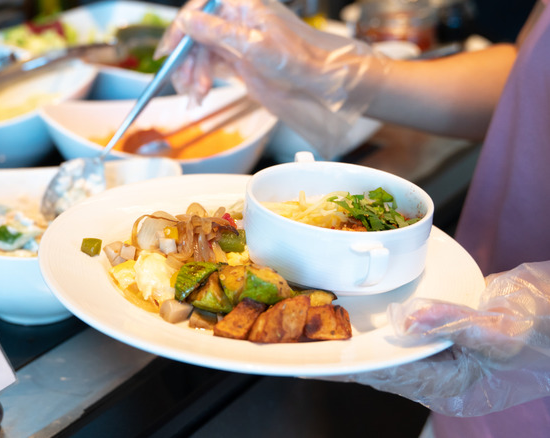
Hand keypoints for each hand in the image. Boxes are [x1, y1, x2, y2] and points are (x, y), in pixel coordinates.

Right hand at [155, 0, 388, 157]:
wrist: (321, 83)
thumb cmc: (300, 59)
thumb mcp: (254, 46)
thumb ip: (218, 32)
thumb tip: (188, 21)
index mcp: (241, 4)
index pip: (199, 9)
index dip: (180, 30)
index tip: (169, 52)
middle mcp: (235, 18)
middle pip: (195, 33)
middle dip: (186, 60)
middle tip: (184, 83)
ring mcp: (235, 39)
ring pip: (199, 52)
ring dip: (192, 74)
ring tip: (197, 95)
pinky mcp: (237, 59)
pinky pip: (208, 66)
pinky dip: (201, 81)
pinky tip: (200, 94)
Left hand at [328, 261, 549, 416]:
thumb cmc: (544, 334)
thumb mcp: (506, 329)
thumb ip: (459, 324)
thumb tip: (411, 319)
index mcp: (452, 387)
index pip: (384, 378)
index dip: (344, 368)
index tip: (308, 361)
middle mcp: (440, 377)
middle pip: (377, 368)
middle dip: (339, 356)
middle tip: (297, 342)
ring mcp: (441, 359)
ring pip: (386, 353)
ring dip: (353, 342)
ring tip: (314, 330)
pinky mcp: (442, 340)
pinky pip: (400, 338)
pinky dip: (376, 328)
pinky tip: (354, 317)